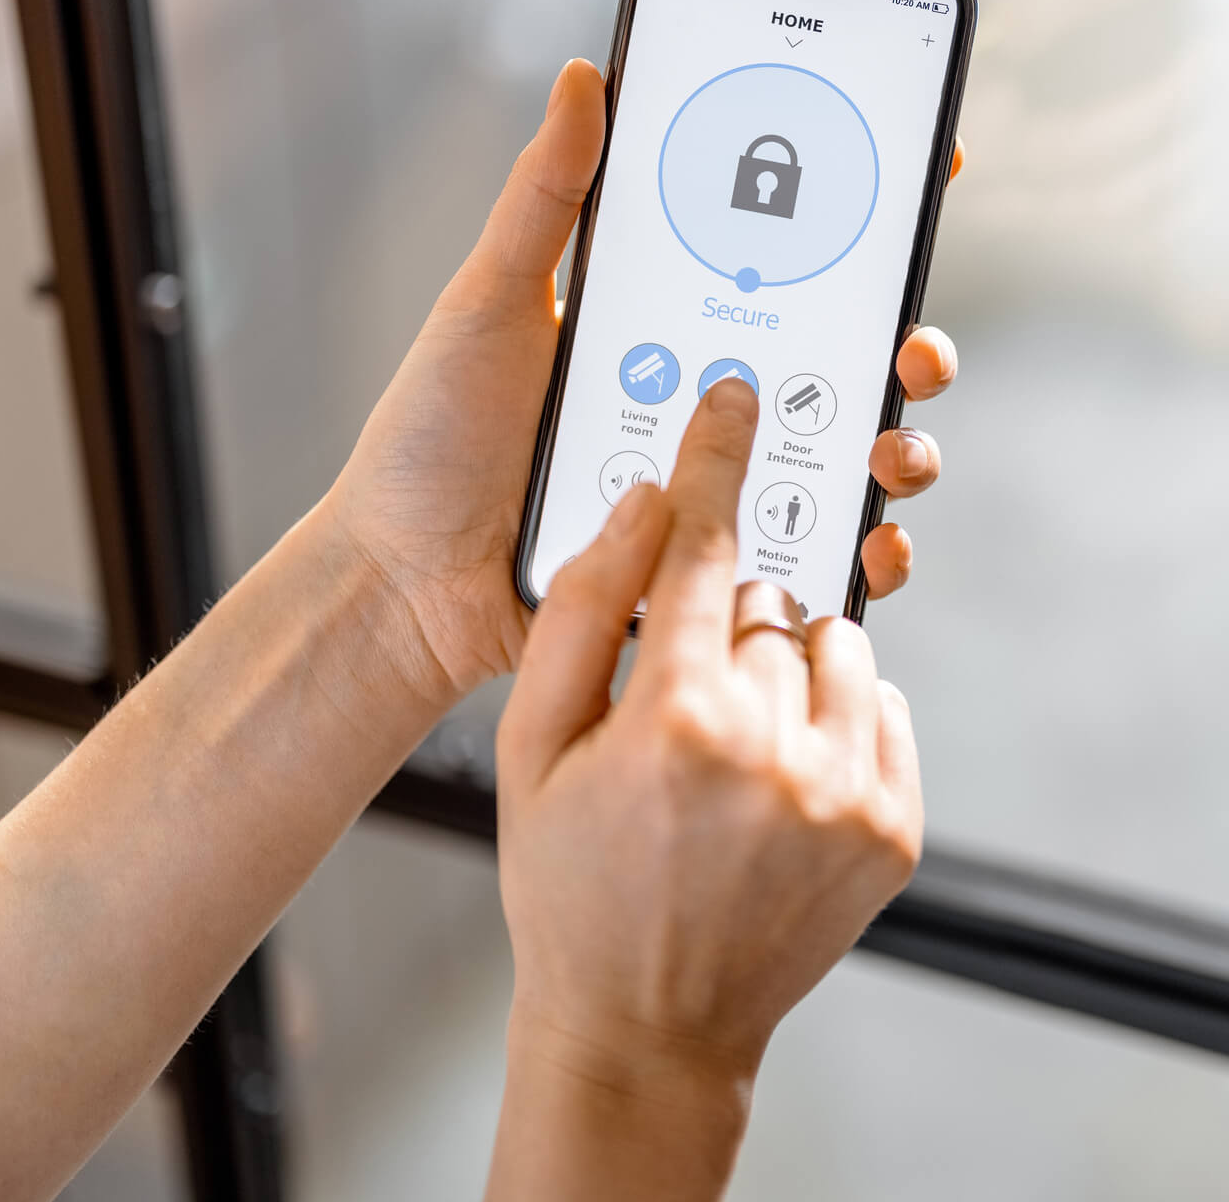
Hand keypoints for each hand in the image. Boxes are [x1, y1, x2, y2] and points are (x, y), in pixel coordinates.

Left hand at [326, 60, 962, 704]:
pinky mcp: (709, 562)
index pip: (778, 257)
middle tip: (913, 344)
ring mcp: (713, 482)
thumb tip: (582, 75)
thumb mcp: (488, 304)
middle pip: (836, 358)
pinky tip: (870, 545)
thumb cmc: (434, 436)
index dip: (859, 213)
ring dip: (898, 447)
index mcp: (664, 323)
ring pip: (841, 456)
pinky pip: (807, 553)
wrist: (404, 579)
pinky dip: (859, 552)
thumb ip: (543, 202)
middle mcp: (703, 399)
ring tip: (890, 451)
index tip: (926, 160)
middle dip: (904, 341)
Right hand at [489, 383, 920, 1199]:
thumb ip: (581, 610)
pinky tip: (777, 772)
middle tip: (680, 691)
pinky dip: (834, 715)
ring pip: (834, 645)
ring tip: (728, 738)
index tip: (731, 399)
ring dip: (785, 663)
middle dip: (724, 621)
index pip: (704, 546)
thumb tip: (641, 505)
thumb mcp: (529, 743)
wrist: (646, 1025)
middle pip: (767, 601)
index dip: (714, 461)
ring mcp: (848, 792)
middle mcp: (777, 748)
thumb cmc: (568, 879)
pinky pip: (881, 707)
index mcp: (675, 718)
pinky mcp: (894, 827)